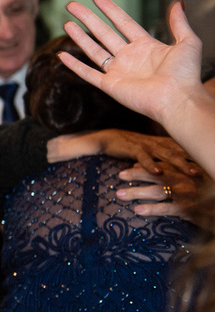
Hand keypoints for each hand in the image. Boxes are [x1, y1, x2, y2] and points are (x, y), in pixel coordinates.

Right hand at [49, 130, 200, 176]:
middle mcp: (158, 142)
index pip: (185, 148)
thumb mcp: (150, 150)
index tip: (211, 161)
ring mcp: (146, 145)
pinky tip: (158, 173)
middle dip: (196, 160)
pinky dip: (151, 165)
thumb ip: (164, 153)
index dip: (198, 154)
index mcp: (163, 143)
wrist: (107, 138)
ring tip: (192, 173)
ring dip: (180, 163)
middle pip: (181, 151)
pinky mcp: (133, 148)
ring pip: (167, 155)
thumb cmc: (130, 146)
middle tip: (209, 168)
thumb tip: (181, 163)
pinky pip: (144, 158)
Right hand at [61, 0, 203, 124]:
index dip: (110, 10)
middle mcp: (129, 57)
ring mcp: (118, 71)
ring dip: (79, 37)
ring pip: (93, 50)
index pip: (123, 23)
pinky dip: (74, 65)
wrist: (178, 99)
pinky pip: (88, 73)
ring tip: (66, 23)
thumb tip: (177, 2)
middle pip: (103, 33)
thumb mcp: (188, 42)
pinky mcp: (110, 85)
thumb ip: (179, 23)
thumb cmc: (185, 74)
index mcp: (146, 46)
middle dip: (87, 18)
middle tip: (72, 5)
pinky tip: (62, 56)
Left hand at [116, 164, 204, 220]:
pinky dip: (152, 209)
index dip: (147, 165)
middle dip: (136, 174)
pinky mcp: (190, 208)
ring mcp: (187, 194)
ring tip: (119, 194)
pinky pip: (167, 208)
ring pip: (157, 191)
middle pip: (157, 175)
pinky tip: (137, 210)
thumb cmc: (212, 196)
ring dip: (137, 192)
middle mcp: (185, 181)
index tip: (131, 165)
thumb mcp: (199, 184)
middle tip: (119, 175)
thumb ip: (184, 178)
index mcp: (186, 174)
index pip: (163, 166)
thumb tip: (164, 174)